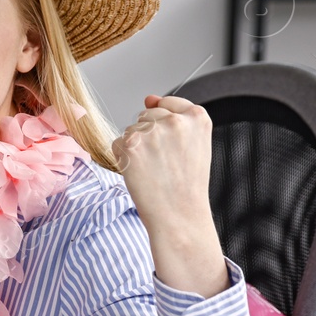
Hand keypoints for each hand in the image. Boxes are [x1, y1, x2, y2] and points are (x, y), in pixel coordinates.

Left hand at [111, 94, 228, 297]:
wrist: (178, 216)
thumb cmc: (186, 184)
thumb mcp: (194, 144)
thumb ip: (174, 117)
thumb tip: (148, 98)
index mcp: (198, 117)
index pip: (168, 104)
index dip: (165, 128)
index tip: (173, 149)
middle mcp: (176, 119)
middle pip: (147, 116)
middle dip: (149, 137)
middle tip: (164, 164)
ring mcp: (153, 131)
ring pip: (131, 130)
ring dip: (136, 148)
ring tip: (154, 170)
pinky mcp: (130, 144)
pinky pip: (117, 143)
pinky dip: (123, 158)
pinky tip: (140, 173)